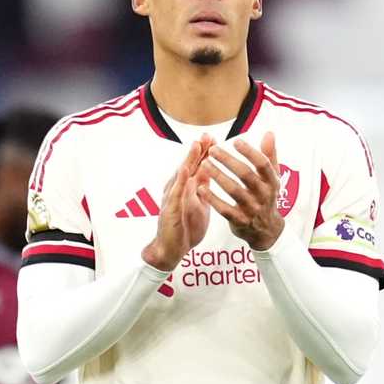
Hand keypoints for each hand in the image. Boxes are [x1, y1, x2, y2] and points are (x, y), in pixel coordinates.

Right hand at [141, 135, 213, 269]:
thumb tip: (211, 173)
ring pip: (181, 175)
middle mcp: (178, 190)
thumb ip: (203, 188)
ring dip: (188, 160)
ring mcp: (173, 198)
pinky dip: (180, 181)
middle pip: (188, 166)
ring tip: (197, 145)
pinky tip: (185, 170)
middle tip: (207, 134)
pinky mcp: (170, 210)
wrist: (172, 249)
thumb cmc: (185, 228)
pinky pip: (176, 193)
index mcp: (187, 189)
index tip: (213, 138)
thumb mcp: (200, 204)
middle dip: (197, 150)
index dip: (204, 153)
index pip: (196, 167)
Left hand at [199, 131, 285, 250]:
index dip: (250, 152)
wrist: (267, 230)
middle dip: (228, 161)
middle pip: (246, 175)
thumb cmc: (266, 196)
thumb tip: (269, 133)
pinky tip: (201, 187)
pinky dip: (212, 198)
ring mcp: (252, 209)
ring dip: (218, 176)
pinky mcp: (240, 221)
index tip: (235, 141)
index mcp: (272, 182)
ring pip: (233, 190)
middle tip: (213, 150)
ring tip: (204, 163)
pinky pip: (224, 209)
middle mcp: (263, 195)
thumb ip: (269, 155)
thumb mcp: (272, 177)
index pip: (262, 164)